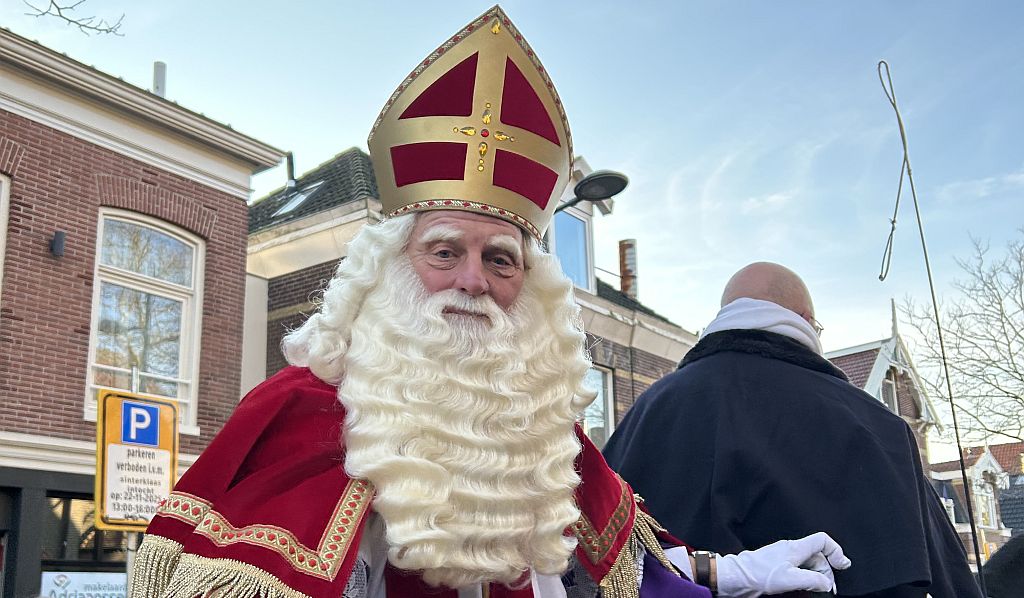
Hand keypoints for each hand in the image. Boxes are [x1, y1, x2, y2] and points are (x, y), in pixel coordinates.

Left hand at [716, 532, 851, 596]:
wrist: (737, 577)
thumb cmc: (758, 574)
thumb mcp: (790, 579)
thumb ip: (813, 580)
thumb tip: (826, 583)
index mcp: (795, 547)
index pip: (822, 540)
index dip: (836, 551)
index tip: (842, 566)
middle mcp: (791, 550)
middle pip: (818, 556)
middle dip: (827, 571)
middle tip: (827, 588)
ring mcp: (784, 558)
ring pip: (809, 564)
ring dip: (816, 577)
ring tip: (817, 589)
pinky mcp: (779, 567)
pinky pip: (799, 570)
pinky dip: (806, 578)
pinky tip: (804, 587)